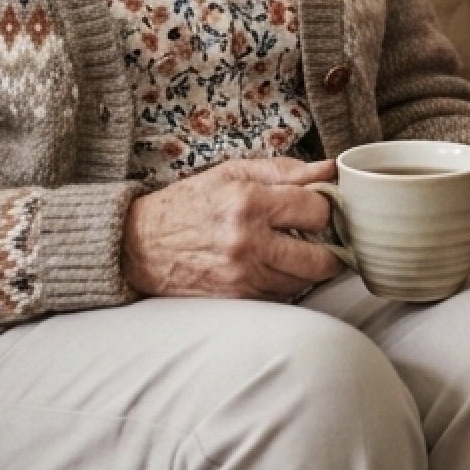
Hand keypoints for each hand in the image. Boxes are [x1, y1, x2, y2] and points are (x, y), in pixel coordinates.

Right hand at [122, 156, 343, 301]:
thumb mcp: (233, 172)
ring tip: (296, 250)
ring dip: (308, 269)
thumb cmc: (189, 203)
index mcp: (249, 202)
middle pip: (321, 260)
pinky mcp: (236, 300)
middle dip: (331, 249)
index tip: (319, 207)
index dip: (326, 207)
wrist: (138, 245)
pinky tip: (274, 267)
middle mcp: (248, 243)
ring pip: (303, 283)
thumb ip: (286, 170)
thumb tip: (331, 169)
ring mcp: (242, 276)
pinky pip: (280, 297)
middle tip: (324, 238)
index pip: (317, 210)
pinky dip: (285, 283)